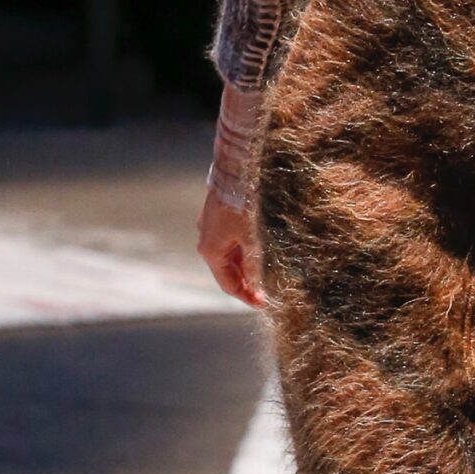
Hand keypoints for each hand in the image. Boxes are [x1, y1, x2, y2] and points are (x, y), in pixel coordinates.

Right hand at [197, 183, 267, 307]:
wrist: (236, 169)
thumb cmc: (243, 205)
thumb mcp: (252, 240)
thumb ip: (254, 266)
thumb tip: (258, 287)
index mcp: (210, 250)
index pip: (228, 284)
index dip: (246, 296)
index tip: (264, 304)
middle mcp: (206, 239)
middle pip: (228, 270)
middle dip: (248, 282)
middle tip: (269, 291)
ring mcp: (211, 226)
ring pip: (231, 254)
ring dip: (247, 265)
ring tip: (268, 272)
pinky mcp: (219, 214)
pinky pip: (232, 239)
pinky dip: (245, 249)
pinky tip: (261, 250)